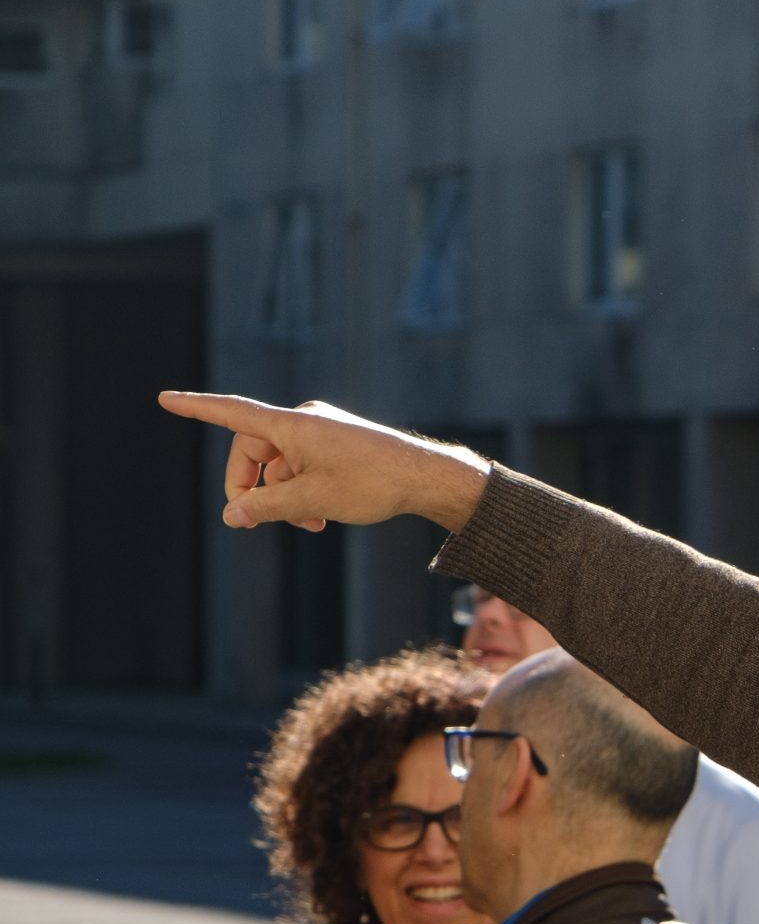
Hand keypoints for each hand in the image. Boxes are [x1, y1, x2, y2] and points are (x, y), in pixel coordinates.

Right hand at [157, 391, 492, 532]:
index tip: (166, 399)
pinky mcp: (336, 445)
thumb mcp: (312, 501)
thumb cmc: (373, 484)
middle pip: (253, 452)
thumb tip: (231, 515)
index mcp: (291, 425)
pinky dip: (302, 491)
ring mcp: (321, 432)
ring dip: (283, 496)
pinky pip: (303, 466)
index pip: (232, 413)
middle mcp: (303, 421)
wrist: (427, 478)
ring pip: (280, 466)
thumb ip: (266, 507)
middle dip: (252, 488)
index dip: (197, 408)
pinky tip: (320, 518)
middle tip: (257, 520)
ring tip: (310, 524)